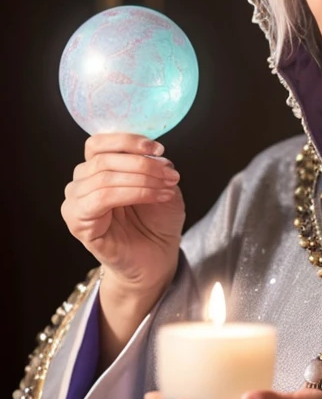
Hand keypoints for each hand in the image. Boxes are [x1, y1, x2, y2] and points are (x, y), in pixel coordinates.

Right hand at [62, 133, 184, 293]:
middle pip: (103, 159)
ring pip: (104, 177)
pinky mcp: (79, 225)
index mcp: (94, 169)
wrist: (157, 257)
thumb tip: (153, 152)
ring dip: (143, 178)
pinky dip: (135, 192)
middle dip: (143, 163)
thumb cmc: (156, 220)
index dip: (127, 141)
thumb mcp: (160, 182)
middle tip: (170, 173)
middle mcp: (79, 184)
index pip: (98, 143)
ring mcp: (75, 205)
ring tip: (167, 187)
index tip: (158, 148)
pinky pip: (103, 198)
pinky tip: (157, 196)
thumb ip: (152, 163)